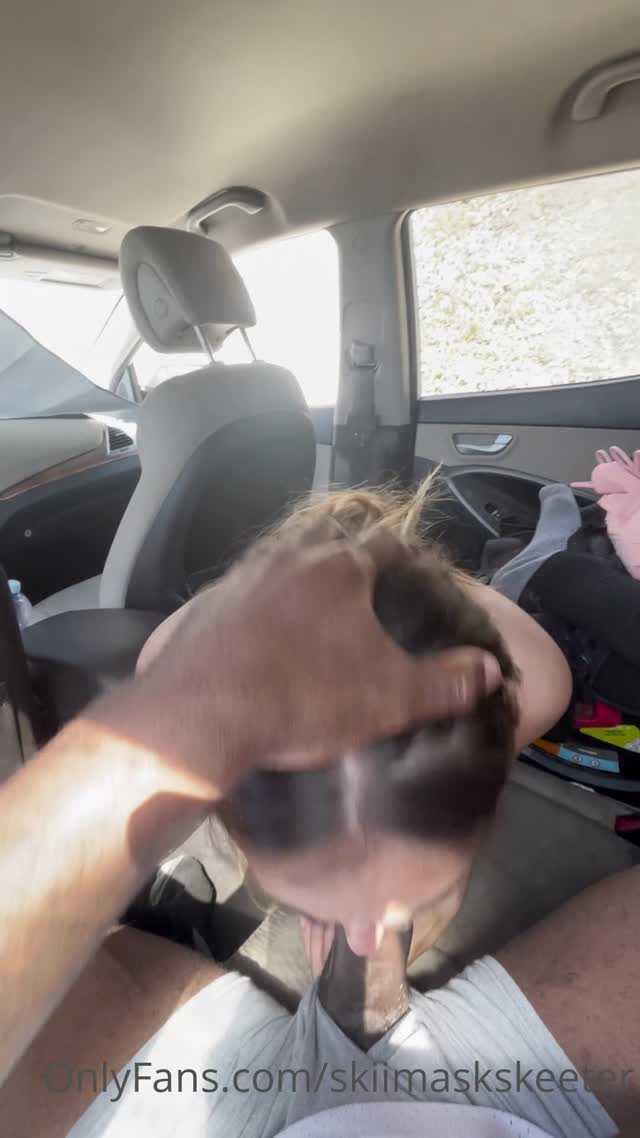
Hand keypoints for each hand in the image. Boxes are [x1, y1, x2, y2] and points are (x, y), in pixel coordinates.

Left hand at [116, 521, 500, 801]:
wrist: (201, 713)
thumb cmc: (304, 698)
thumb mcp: (391, 697)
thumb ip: (447, 681)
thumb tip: (490, 668)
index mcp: (340, 569)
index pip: (384, 541)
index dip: (404, 552)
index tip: (413, 567)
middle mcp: (289, 558)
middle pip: (327, 535)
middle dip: (348, 547)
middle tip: (362, 574)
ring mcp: (242, 577)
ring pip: (280, 556)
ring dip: (300, 568)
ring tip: (313, 598)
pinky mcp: (206, 605)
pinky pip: (242, 588)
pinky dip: (259, 598)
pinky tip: (260, 627)